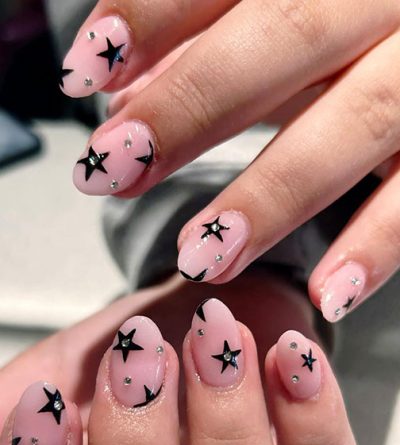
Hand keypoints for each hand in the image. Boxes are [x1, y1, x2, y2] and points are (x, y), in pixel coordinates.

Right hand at [0, 278, 362, 444]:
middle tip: (137, 357)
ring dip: (224, 419)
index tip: (46, 408)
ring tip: (212, 336)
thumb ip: (25, 411)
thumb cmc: (125, 358)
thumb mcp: (60, 378)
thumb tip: (12, 417)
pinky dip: (312, 418)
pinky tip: (288, 355)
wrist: (199, 324)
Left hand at [59, 0, 399, 323]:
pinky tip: (329, 295)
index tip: (86, 72)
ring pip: (358, 119)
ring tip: (202, 257)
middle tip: (114, 166)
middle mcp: (379, 2)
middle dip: (190, 107)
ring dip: (271, 196)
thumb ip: (202, 45)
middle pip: (284, 37)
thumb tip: (119, 93)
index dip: (150, 16)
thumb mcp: (276, 20)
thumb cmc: (344, 27)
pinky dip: (378, 245)